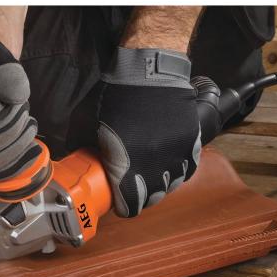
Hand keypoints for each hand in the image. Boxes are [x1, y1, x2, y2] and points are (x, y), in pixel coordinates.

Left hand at [95, 46, 202, 217]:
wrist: (147, 70)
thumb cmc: (115, 96)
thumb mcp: (88, 124)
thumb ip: (87, 150)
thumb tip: (83, 165)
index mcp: (126, 164)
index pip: (130, 204)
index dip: (124, 206)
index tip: (120, 202)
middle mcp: (153, 164)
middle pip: (152, 198)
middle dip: (142, 197)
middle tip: (134, 190)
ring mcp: (176, 154)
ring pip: (172, 184)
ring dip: (161, 184)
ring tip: (151, 176)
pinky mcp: (192, 142)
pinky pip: (188, 167)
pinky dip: (178, 170)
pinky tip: (168, 165)